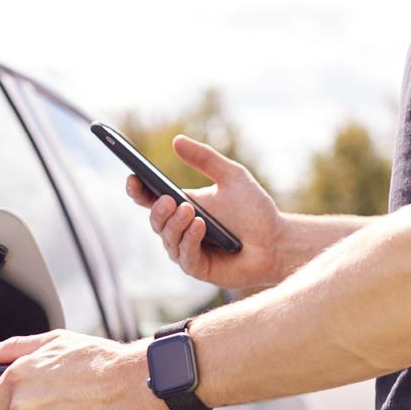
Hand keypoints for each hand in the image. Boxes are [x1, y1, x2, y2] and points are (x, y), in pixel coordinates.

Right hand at [126, 135, 284, 289]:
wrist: (276, 241)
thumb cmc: (254, 210)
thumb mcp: (232, 176)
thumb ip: (205, 159)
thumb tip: (176, 141)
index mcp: (182, 206)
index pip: (151, 199)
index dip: (137, 190)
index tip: (133, 177)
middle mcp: (180, 230)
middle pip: (156, 221)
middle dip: (159, 210)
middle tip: (169, 199)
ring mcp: (187, 250)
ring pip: (168, 239)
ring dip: (176, 225)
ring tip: (190, 211)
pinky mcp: (198, 268)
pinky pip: (185, 256)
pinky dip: (190, 240)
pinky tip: (199, 226)